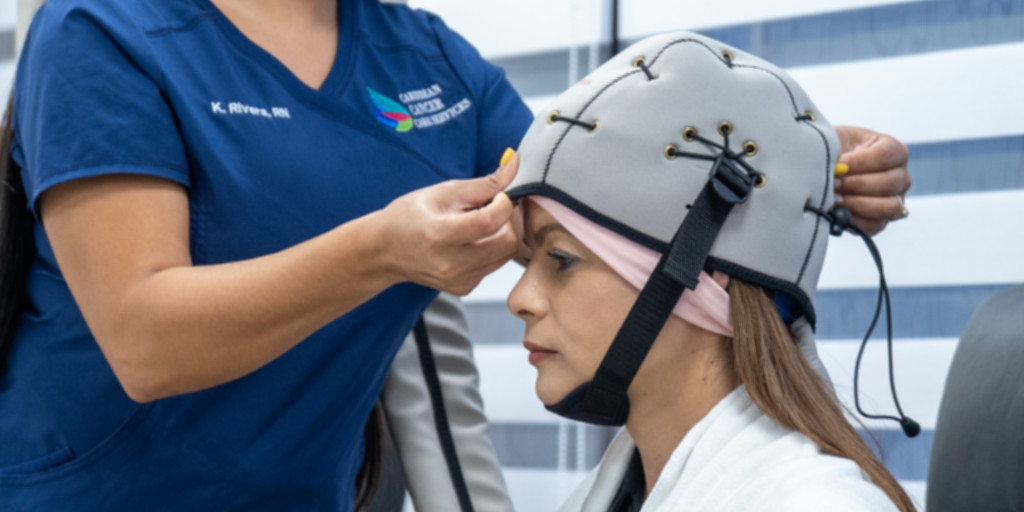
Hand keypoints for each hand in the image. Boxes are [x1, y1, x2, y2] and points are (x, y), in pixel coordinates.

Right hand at [379, 151, 519, 295]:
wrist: (385, 250)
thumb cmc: (408, 216)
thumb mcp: (442, 192)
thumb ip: (483, 183)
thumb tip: (514, 164)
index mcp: (442, 235)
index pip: (491, 221)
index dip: (503, 203)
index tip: (497, 196)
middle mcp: (452, 264)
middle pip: (507, 243)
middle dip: (505, 222)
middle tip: (488, 211)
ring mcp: (459, 280)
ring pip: (505, 256)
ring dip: (499, 236)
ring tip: (477, 227)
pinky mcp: (464, 288)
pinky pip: (493, 266)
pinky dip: (489, 251)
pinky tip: (470, 243)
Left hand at [834, 126, 910, 234]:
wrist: (824, 172)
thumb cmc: (834, 152)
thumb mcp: (835, 141)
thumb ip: (837, 148)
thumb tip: (835, 167)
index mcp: (894, 151)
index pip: (886, 155)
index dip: (860, 162)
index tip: (838, 164)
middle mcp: (901, 177)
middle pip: (890, 183)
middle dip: (857, 184)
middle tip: (833, 183)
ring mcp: (895, 200)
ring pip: (888, 206)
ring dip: (857, 203)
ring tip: (834, 198)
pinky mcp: (881, 221)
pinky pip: (874, 226)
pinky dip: (854, 220)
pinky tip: (837, 211)